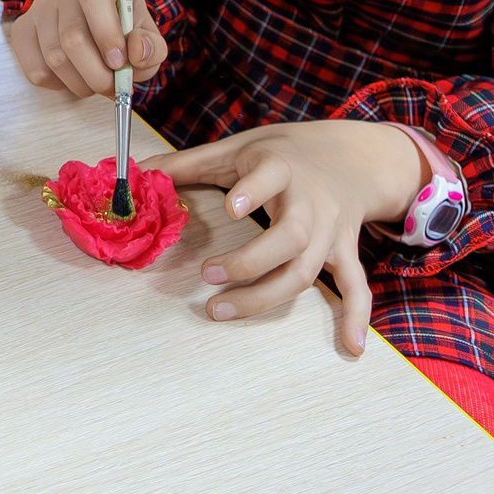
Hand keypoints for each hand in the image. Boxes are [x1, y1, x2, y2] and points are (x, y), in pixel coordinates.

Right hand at [7, 0, 168, 96]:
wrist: (96, 28)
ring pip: (54, 59)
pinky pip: (35, 70)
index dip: (106, 34)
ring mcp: (38, 8)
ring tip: (95, 84)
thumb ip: (152, 46)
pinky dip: (58, 85)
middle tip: (110, 88)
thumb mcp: (147, 36)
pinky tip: (73, 78)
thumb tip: (136, 53)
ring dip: (80, 84)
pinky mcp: (22, 30)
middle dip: (96, 74)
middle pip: (72, 37)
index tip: (119, 62)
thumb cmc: (124, 32)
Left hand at [151, 121, 426, 354]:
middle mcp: (310, 204)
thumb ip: (189, 163)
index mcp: (281, 168)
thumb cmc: (285, 153)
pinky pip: (356, 287)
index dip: (253, 192)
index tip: (231, 207)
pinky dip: (355, 317)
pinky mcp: (345, 252)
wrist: (353, 158)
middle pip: (289, 239)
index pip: (270, 178)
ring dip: (267, 296)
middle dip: (249, 261)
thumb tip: (137, 172)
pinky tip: (350, 347)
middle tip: (207, 274)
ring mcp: (330, 232)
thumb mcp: (238, 147)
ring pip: (307, 270)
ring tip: (221, 310)